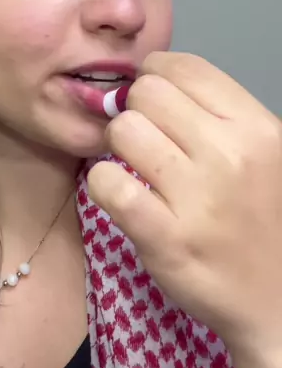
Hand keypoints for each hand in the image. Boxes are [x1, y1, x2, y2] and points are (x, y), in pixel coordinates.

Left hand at [87, 52, 281, 360]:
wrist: (277, 301)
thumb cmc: (264, 220)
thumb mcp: (263, 153)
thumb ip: (215, 115)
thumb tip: (149, 81)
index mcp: (256, 127)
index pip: (184, 66)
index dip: (155, 73)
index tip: (151, 98)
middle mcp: (229, 155)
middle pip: (146, 93)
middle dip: (136, 110)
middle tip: (144, 139)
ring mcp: (196, 198)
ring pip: (123, 131)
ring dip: (118, 147)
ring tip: (136, 169)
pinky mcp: (163, 238)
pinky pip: (106, 184)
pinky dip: (103, 185)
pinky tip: (121, 196)